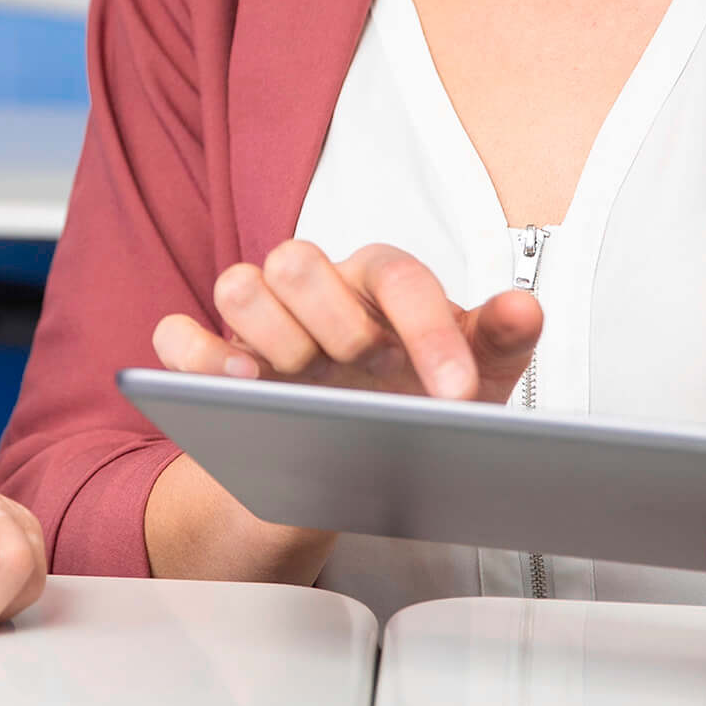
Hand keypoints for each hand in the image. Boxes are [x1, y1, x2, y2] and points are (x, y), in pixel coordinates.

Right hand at [151, 239, 542, 402]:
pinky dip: (196, 354)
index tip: (457, 393)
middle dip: (333, 317)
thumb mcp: (471, 376)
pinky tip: (234, 384)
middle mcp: (314, 288)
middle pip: (298, 259)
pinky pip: (178, 336)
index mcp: (378, 281)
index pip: (398, 277)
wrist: (359, 446)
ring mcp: (260, 320)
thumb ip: (500, 341)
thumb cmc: (415, 395)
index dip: (429, 331)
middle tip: (365, 369)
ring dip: (266, 329)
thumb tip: (526, 308)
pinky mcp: (213, 359)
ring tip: (292, 377)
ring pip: (239, 283)